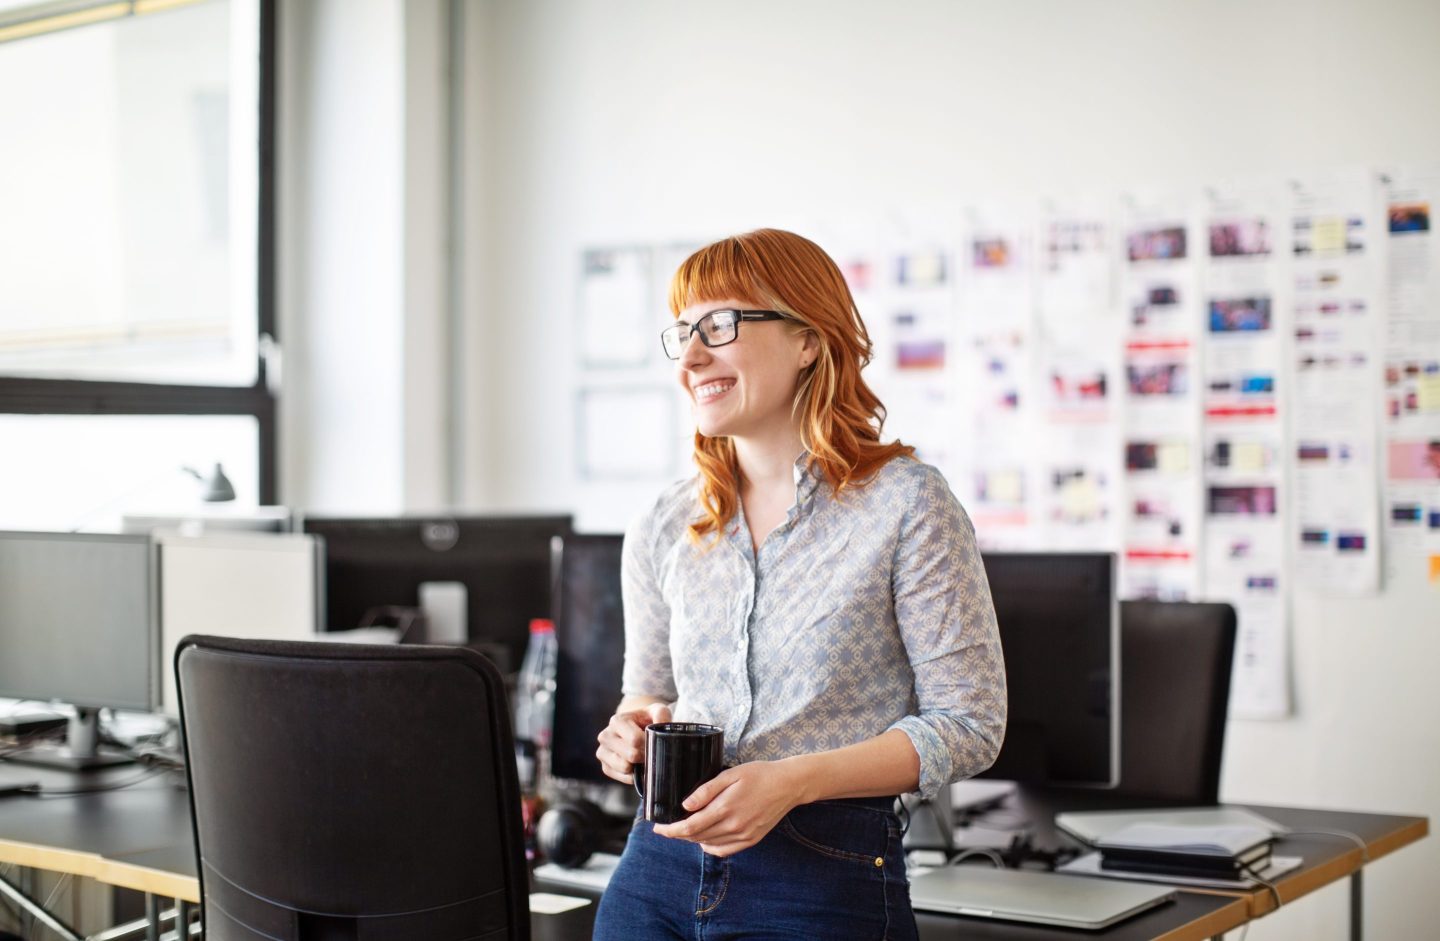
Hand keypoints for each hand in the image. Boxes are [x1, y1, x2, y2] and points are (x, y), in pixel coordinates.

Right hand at [595, 702, 670, 784]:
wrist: (635, 729)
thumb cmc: (646, 720)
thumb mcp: (656, 711)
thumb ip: (662, 714)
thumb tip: (662, 723)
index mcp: (616, 721)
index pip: (634, 739)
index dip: (649, 744)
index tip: (656, 743)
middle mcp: (605, 736)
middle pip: (631, 755)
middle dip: (645, 756)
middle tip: (652, 752)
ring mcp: (603, 752)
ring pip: (625, 768)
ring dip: (639, 766)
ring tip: (644, 758)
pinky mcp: (605, 767)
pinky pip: (623, 778)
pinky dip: (634, 775)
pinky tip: (638, 766)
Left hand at [652, 760, 805, 856]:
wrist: (788, 785)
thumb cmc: (759, 774)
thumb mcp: (730, 774)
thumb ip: (706, 790)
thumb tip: (685, 806)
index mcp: (725, 809)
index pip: (690, 827)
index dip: (671, 831)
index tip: (658, 829)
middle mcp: (734, 826)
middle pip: (697, 837)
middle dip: (678, 834)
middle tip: (667, 827)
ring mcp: (743, 836)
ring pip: (709, 845)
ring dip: (693, 839)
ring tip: (684, 829)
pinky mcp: (751, 840)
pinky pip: (724, 851)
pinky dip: (710, 847)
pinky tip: (705, 838)